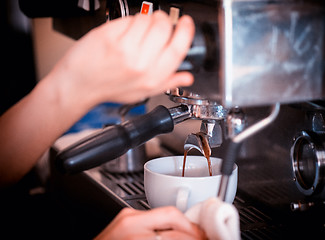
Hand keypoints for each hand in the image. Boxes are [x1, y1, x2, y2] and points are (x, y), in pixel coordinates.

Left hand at [48, 10, 194, 109]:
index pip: (178, 49)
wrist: (79, 85)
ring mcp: (124, 49)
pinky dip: (128, 21)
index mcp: (152, 78)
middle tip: (157, 24)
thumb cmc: (109, 88)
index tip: (185, 23)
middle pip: (164, 28)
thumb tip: (187, 77)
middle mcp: (140, 64)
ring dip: (144, 20)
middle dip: (163, 21)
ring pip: (146, 19)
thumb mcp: (142, 92)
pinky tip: (123, 33)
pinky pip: (128, 19)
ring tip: (136, 32)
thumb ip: (167, 82)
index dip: (185, 31)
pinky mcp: (109, 37)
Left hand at [95, 207, 205, 239]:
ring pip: (165, 213)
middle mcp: (131, 222)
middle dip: (192, 229)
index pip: (176, 234)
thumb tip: (191, 239)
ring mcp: (127, 217)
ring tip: (190, 236)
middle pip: (172, 216)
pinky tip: (173, 233)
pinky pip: (153, 215)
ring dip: (181, 225)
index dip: (195, 236)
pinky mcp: (125, 216)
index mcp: (135, 237)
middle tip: (201, 237)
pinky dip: (167, 225)